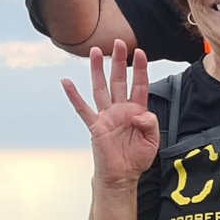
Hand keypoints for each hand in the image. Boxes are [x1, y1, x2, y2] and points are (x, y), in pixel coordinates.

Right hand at [61, 47, 158, 186]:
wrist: (121, 176)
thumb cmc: (136, 158)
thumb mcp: (152, 141)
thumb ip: (150, 123)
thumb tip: (138, 113)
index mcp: (136, 110)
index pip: (139, 85)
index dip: (140, 69)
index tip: (140, 52)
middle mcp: (120, 109)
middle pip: (119, 80)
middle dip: (119, 61)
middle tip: (118, 43)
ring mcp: (106, 116)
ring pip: (101, 88)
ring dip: (98, 70)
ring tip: (95, 52)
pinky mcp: (95, 125)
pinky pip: (82, 108)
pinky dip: (74, 96)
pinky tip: (66, 83)